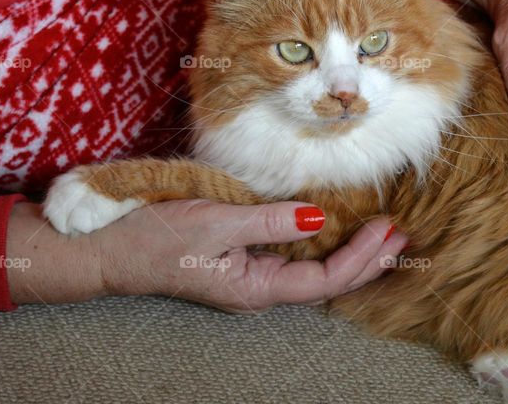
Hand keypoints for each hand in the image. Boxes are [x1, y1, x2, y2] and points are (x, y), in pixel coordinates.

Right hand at [8, 200, 406, 311]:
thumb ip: (267, 221)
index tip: (388, 230)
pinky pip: (292, 258)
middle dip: (367, 261)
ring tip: (383, 234)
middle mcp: (257, 289)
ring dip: (350, 252)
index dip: (361, 259)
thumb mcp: (214, 224)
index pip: (324, 281)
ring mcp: (248, 276)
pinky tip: (334, 228)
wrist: (105, 249)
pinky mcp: (239, 260)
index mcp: (254, 289)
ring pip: (312, 270)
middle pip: (326, 281)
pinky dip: (321, 242)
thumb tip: (316, 218)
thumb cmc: (154, 236)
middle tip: (402, 235)